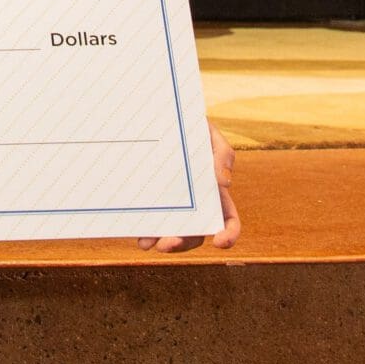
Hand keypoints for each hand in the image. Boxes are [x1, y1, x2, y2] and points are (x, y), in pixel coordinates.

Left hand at [140, 121, 239, 253]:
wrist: (162, 119)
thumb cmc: (193, 127)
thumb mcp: (210, 134)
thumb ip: (223, 154)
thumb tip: (224, 182)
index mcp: (215, 193)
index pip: (228, 220)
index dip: (228, 235)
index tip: (219, 242)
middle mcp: (195, 204)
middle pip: (195, 234)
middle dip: (182, 243)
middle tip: (166, 244)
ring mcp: (172, 203)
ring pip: (170, 231)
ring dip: (160, 241)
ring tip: (147, 243)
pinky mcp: (152, 198)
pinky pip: (150, 217)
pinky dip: (144, 228)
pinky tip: (136, 231)